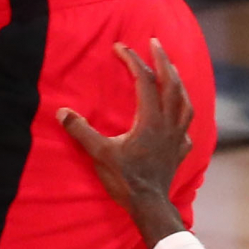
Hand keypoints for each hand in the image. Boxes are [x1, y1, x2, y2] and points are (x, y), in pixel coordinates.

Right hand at [58, 40, 195, 237]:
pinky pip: (187, 126)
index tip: (120, 47)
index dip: (132, 60)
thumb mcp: (99, 154)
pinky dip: (183, 114)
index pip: (144, 80)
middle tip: (155, 42)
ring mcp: (178, 137)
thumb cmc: (125, 179)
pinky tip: (179, 116)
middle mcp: (169, 123)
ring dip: (178, 82)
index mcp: (150, 119)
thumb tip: (61, 112)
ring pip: (185, 102)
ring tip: (173, 71)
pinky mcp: (181, 151)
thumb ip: (81, 131)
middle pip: (171, 84)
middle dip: (163, 60)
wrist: (149, 206)